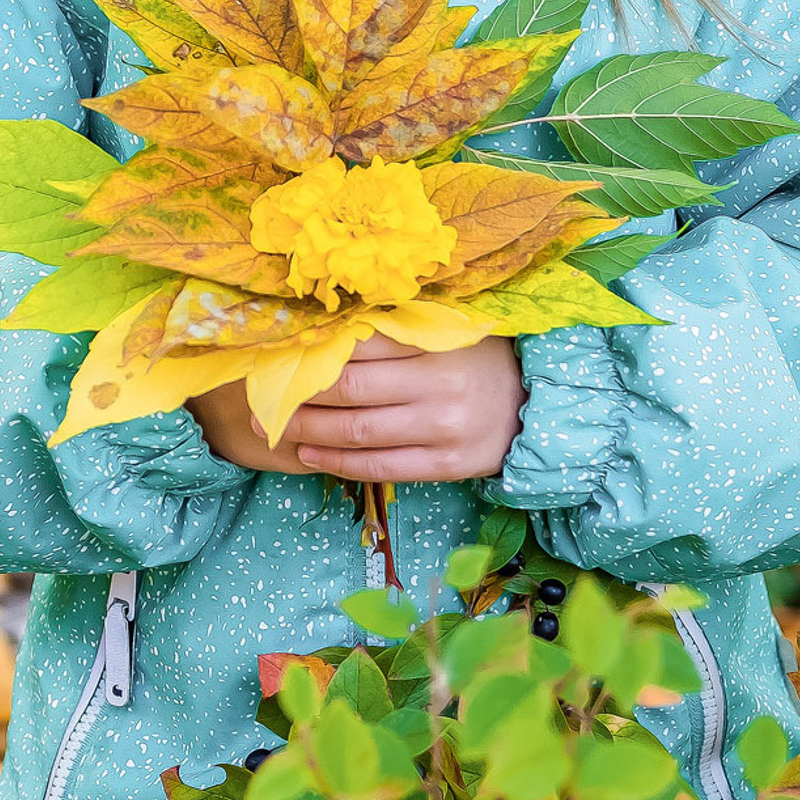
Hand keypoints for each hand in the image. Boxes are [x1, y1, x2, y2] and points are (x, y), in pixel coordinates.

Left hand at [187, 335, 525, 482]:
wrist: (535, 405)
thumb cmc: (477, 361)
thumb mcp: (444, 333)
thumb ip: (395, 332)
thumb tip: (325, 332)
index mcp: (435, 344)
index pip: (361, 346)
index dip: (316, 351)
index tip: (280, 356)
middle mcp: (439, 386)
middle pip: (352, 390)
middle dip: (301, 397)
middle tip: (263, 400)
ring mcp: (443, 429)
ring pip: (360, 433)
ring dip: (311, 433)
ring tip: (278, 429)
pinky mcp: (447, 465)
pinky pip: (382, 467)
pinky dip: (340, 463)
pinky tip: (311, 456)